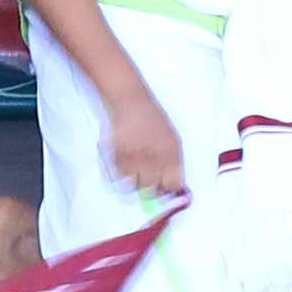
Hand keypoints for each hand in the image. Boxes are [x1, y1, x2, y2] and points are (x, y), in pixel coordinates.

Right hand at [100, 92, 189, 206]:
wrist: (132, 101)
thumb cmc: (154, 120)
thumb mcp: (172, 139)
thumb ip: (173, 164)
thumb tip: (173, 190)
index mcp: (172, 153)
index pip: (173, 184)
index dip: (168, 190)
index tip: (163, 190)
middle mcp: (155, 156)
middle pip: (151, 189)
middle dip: (149, 188)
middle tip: (146, 179)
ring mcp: (135, 155)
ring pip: (133, 185)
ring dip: (133, 181)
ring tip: (134, 169)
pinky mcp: (117, 153)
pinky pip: (117, 176)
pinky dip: (119, 174)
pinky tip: (123, 161)